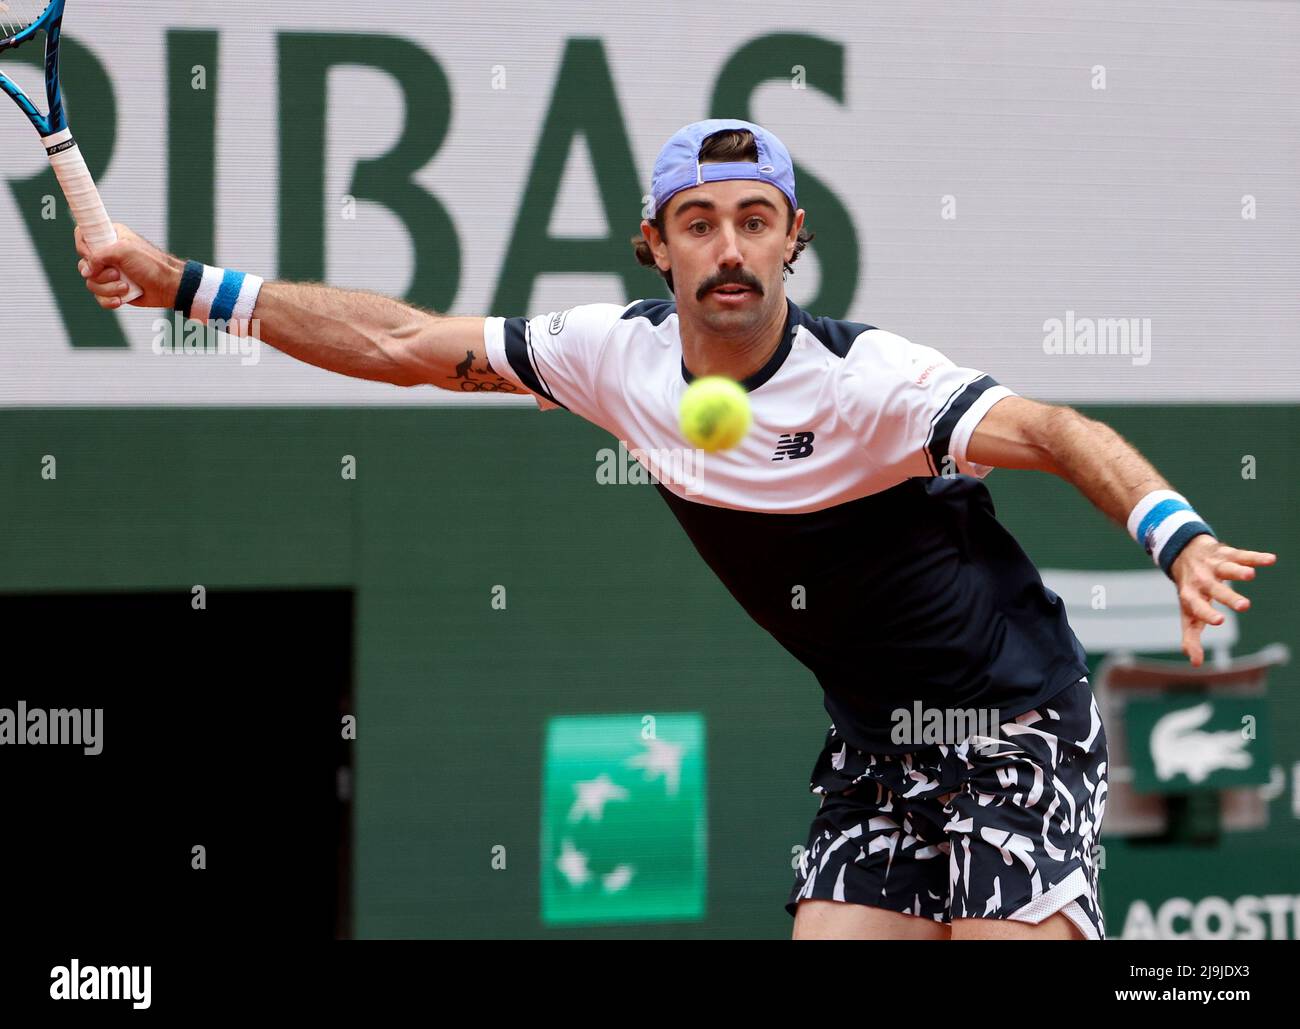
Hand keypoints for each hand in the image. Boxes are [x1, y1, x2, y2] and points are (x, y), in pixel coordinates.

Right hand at [74, 223, 185, 309]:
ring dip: (108, 288)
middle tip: (118, 273)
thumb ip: (99, 256)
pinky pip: (99, 297)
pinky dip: (109, 300)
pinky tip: (120, 300)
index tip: (92, 256)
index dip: (83, 248)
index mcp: (109, 237)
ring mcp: (109, 273)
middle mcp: (107, 254)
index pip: (82, 236)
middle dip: (100, 274)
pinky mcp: (114, 289)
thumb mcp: (124, 251)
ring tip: (126, 287)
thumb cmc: (150, 264)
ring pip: (91, 283)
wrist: (167, 287)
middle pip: (84, 265)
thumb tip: (86, 271)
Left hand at [1170, 534, 1275, 665]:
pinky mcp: (1227, 554)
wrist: (1182, 554)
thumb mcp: (1188, 614)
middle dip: (1228, 597)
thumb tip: (1195, 663)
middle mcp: (1202, 580)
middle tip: (1244, 606)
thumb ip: (1191, 637)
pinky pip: (1242, 555)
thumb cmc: (1190, 592)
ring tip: (1250, 575)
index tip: (1220, 621)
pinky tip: (1271, 560)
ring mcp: (1214, 566)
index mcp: (1191, 596)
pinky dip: (1256, 557)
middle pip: (1215, 589)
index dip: (1207, 614)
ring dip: (1238, 571)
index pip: (1198, 607)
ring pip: (1226, 568)